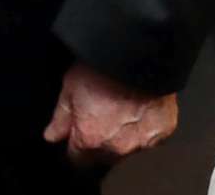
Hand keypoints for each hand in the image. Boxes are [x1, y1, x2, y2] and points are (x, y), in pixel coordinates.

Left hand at [43, 62, 177, 167]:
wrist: (139, 54)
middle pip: (103, 157)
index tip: (76, 137)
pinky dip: (144, 127)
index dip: (74, 148)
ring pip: (128, 149)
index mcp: (90, 138)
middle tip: (100, 116)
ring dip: (123, 137)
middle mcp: (117, 147)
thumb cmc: (102, 67)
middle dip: (99, 142)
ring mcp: (143, 142)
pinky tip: (140, 108)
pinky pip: (151, 137)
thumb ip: (60, 117)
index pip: (77, 160)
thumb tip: (52, 136)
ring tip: (121, 109)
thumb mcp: (70, 87)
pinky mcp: (163, 132)